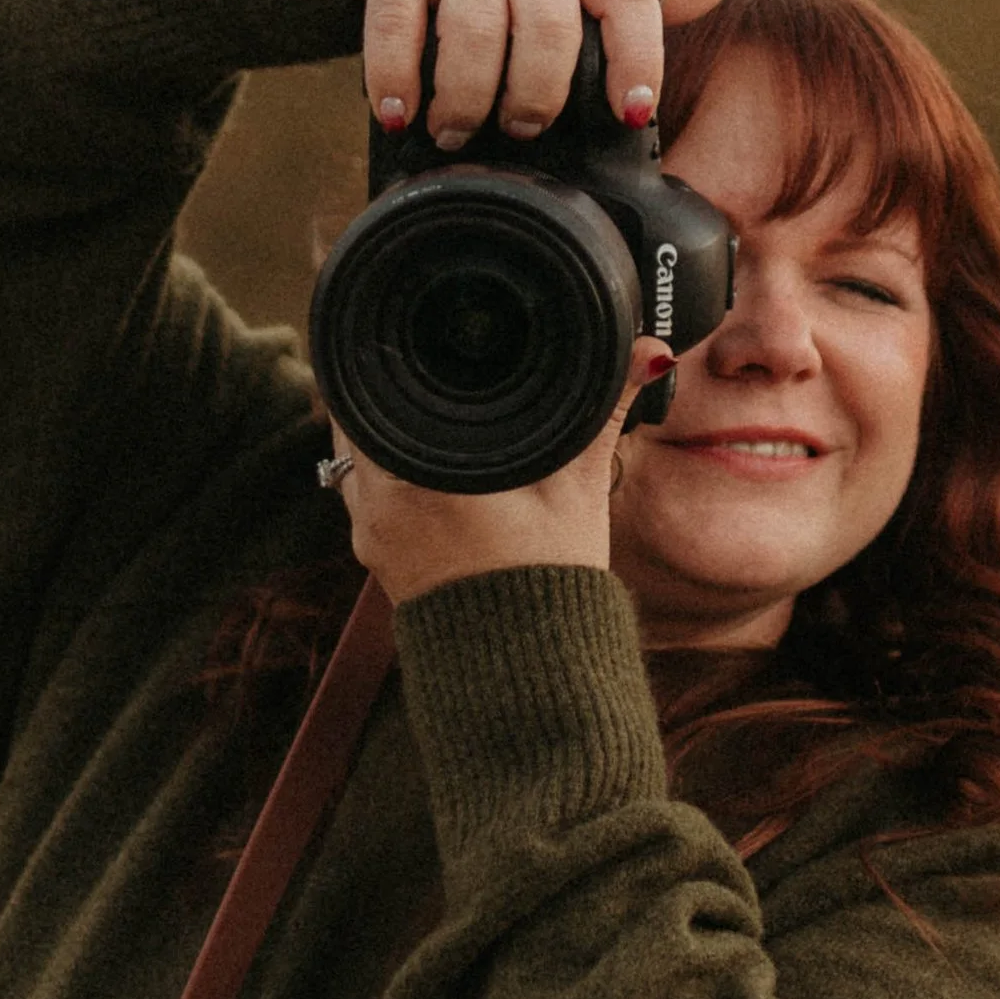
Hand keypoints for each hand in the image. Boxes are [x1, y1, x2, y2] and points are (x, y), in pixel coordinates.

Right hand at [329, 0, 726, 148]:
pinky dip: (397, 76)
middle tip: (522, 130)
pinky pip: (399, 21)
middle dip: (540, 92)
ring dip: (468, 96)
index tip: (634, 113)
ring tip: (455, 130)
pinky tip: (398, 112)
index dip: (639, 57)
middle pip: (551, 23)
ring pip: (477, 27)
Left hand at [332, 342, 672, 603]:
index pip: (370, 385)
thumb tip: (646, 350)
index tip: (398, 321)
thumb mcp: (578, 489)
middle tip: (413, 348)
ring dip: (382, 425)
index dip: (384, 347)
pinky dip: (387, 465)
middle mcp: (377, 504)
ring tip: (421, 396)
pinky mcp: (376, 557)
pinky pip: (366, 490)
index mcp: (418, 476)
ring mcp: (369, 535)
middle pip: (353, 413)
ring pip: (356, 453)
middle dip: (383, 381)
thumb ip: (604, 411)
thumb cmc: (549, 587)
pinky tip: (424, 455)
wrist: (526, 677)